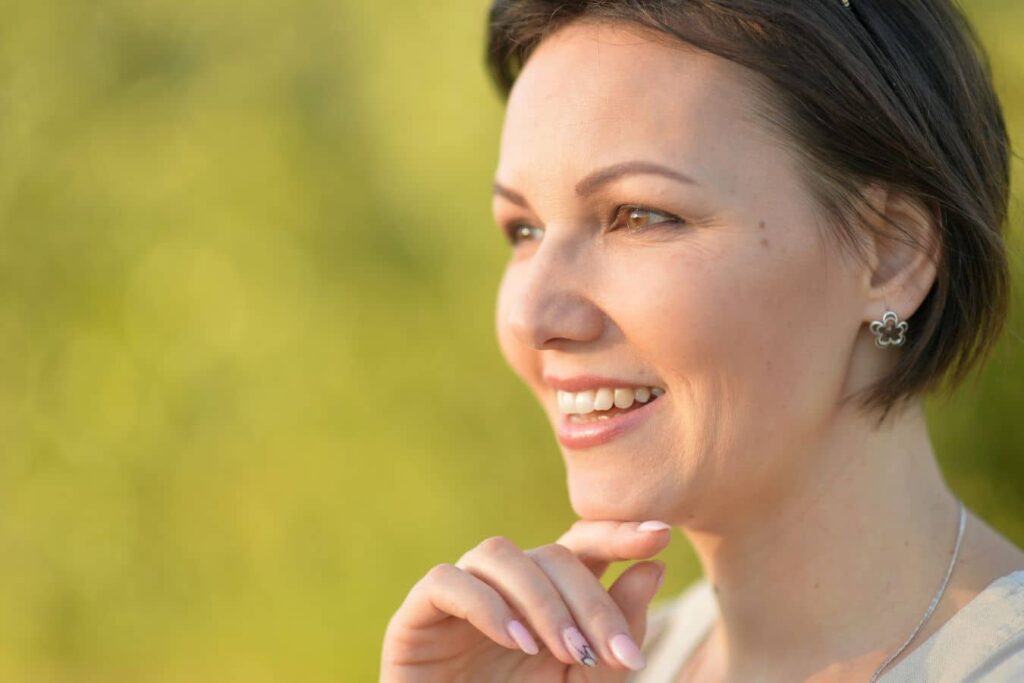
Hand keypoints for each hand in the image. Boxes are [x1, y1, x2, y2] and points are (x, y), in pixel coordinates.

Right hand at [380, 519, 671, 682]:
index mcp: (545, 595)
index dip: (617, 533)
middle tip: (617, 655)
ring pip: (500, 554)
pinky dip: (487, 605)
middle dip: (591, 602)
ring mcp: (459, 594)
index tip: (659, 536)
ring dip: (543, 601)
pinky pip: (448, 582)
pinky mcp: (417, 615)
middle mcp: (503, 585)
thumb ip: (615, 635)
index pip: (581, 544)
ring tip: (569, 653)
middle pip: (551, 554)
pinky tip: (516, 643)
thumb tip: (653, 570)